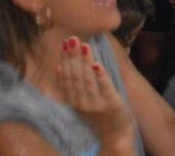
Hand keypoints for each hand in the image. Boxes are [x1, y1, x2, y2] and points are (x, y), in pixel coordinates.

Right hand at [57, 37, 134, 153]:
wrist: (114, 135)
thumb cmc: (97, 115)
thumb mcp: (79, 103)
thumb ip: (70, 87)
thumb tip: (59, 68)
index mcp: (73, 101)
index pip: (66, 77)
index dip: (65, 60)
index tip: (63, 44)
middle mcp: (82, 103)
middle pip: (75, 77)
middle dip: (73, 57)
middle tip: (72, 39)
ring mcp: (96, 104)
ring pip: (88, 80)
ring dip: (85, 61)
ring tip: (83, 45)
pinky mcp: (111, 104)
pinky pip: (105, 87)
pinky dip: (99, 75)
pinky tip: (96, 63)